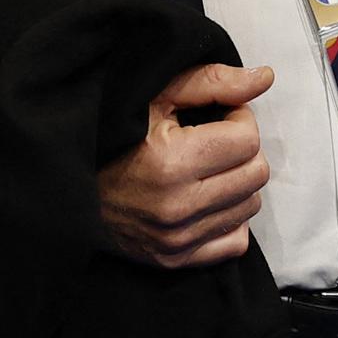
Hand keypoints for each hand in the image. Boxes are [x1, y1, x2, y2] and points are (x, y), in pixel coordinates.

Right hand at [97, 61, 273, 268]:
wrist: (72, 189)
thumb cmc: (112, 135)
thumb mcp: (155, 97)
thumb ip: (211, 82)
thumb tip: (265, 77)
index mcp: (171, 161)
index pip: (248, 139)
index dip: (239, 120)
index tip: (219, 117)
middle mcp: (178, 206)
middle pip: (256, 174)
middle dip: (242, 151)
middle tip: (214, 142)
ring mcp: (178, 239)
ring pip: (250, 206)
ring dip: (237, 183)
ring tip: (206, 169)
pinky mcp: (176, 260)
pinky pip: (236, 241)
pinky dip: (229, 219)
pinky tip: (205, 200)